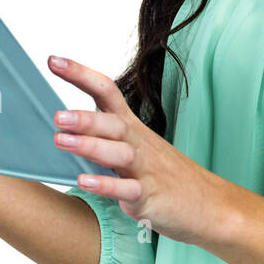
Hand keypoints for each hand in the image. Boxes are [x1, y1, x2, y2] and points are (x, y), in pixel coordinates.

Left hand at [48, 55, 234, 246]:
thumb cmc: (165, 174)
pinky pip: (127, 190)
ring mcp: (145, 170)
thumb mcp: (137, 146)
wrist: (209, 203)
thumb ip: (104, 135)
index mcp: (132, 127)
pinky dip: (106, 185)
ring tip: (61, 141)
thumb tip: (65, 125)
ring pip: (118, 153)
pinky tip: (84, 182)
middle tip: (57, 116)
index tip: (54, 60)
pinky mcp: (149, 197)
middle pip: (113, 123)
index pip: (106, 92)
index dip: (81, 74)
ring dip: (89, 146)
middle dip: (85, 118)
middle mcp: (138, 143)